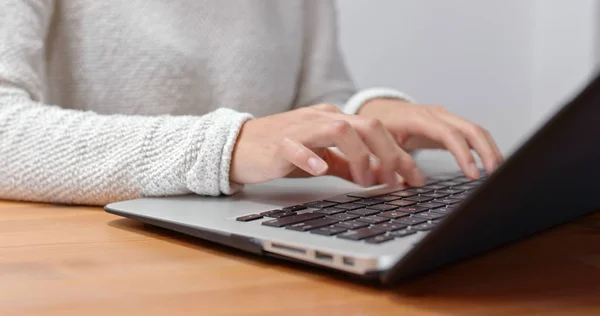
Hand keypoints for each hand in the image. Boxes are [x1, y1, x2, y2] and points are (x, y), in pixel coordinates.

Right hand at [230, 104, 425, 187]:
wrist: (238, 146)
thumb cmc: (280, 151)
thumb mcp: (321, 157)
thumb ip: (347, 164)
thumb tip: (377, 176)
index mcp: (334, 120)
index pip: (376, 131)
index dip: (399, 155)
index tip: (414, 178)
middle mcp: (321, 118)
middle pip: (366, 126)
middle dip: (389, 154)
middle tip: (397, 181)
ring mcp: (300, 129)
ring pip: (339, 130)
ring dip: (359, 156)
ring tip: (366, 180)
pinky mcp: (279, 143)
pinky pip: (297, 146)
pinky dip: (312, 158)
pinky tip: (321, 170)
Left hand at [358, 99, 502, 177]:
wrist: (378, 110)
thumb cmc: (379, 127)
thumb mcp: (380, 143)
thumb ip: (393, 161)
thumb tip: (408, 183)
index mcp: (418, 118)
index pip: (448, 134)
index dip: (463, 154)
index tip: (474, 174)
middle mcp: (436, 114)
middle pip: (470, 129)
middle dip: (486, 151)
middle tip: (495, 174)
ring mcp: (445, 118)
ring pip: (476, 130)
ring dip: (490, 150)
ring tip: (498, 172)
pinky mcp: (450, 124)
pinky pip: (472, 133)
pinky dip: (484, 147)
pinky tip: (491, 163)